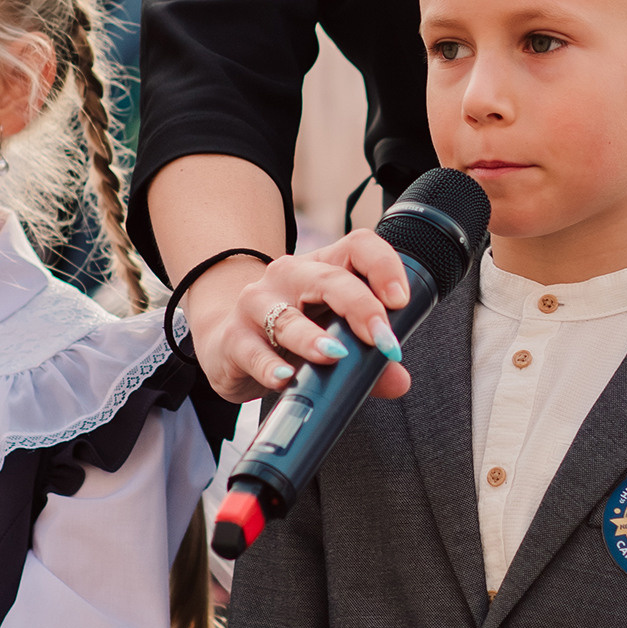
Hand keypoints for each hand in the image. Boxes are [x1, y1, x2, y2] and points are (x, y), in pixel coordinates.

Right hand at [183, 230, 413, 402]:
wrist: (225, 339)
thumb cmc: (290, 334)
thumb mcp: (331, 337)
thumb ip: (367, 360)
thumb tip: (399, 381)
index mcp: (323, 268)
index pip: (358, 246)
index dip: (383, 267)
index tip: (401, 301)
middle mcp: (289, 276)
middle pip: (329, 278)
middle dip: (360, 307)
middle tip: (382, 340)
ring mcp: (257, 304)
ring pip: (288, 317)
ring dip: (313, 338)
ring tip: (335, 355)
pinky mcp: (233, 338)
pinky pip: (253, 350)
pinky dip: (270, 366)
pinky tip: (285, 378)